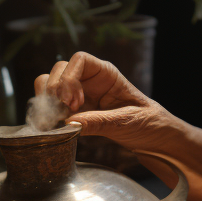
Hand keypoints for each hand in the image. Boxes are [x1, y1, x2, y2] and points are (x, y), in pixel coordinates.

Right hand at [34, 53, 179, 183]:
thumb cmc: (148, 123)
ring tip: (57, 120)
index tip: (73, 101)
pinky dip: (47, 114)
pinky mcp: (74, 113)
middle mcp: (89, 81)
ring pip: (50, 85)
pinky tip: (55, 127)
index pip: (79, 60)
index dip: (70, 77)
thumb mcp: (127, 121)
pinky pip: (52, 106)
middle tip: (65, 111)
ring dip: (46, 100)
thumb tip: (69, 123)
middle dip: (55, 89)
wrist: (155, 140)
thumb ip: (99, 121)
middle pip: (59, 70)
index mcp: (106, 74)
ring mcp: (79, 96)